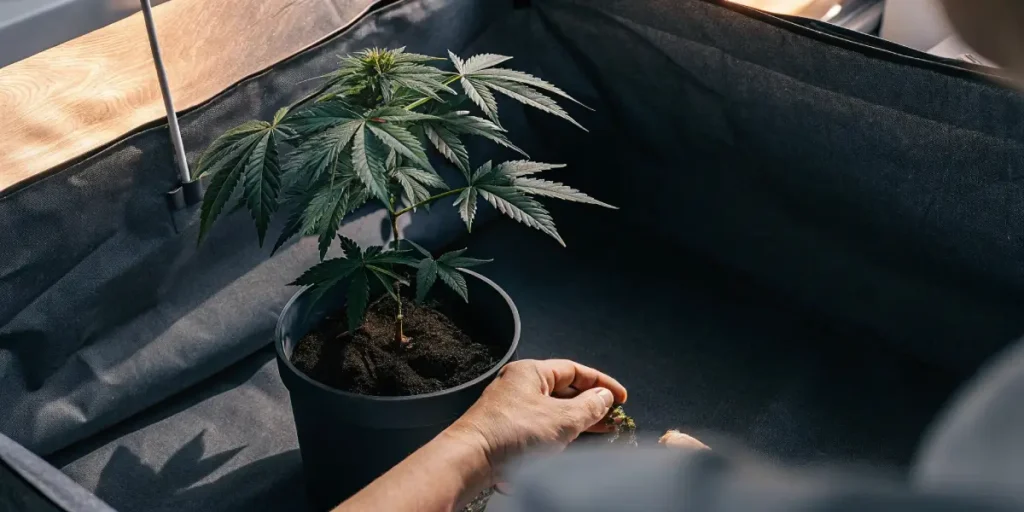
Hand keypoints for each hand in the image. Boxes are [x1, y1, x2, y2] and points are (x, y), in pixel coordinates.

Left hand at [445, 359, 627, 482]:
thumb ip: (589, 406)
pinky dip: (561, 431)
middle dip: (591, 403)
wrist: (472, 459)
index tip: (620, 397)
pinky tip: (574, 441)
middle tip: (614, 415)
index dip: (600, 382)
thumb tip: (604, 397)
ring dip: (579, 419)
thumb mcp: (561, 419)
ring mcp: (513, 408)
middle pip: (564, 389)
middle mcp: (520, 386)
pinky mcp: (509, 430)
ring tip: (603, 429)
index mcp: (531, 372)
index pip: (574, 370)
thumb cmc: (512, 433)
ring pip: (554, 409)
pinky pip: (542, 426)